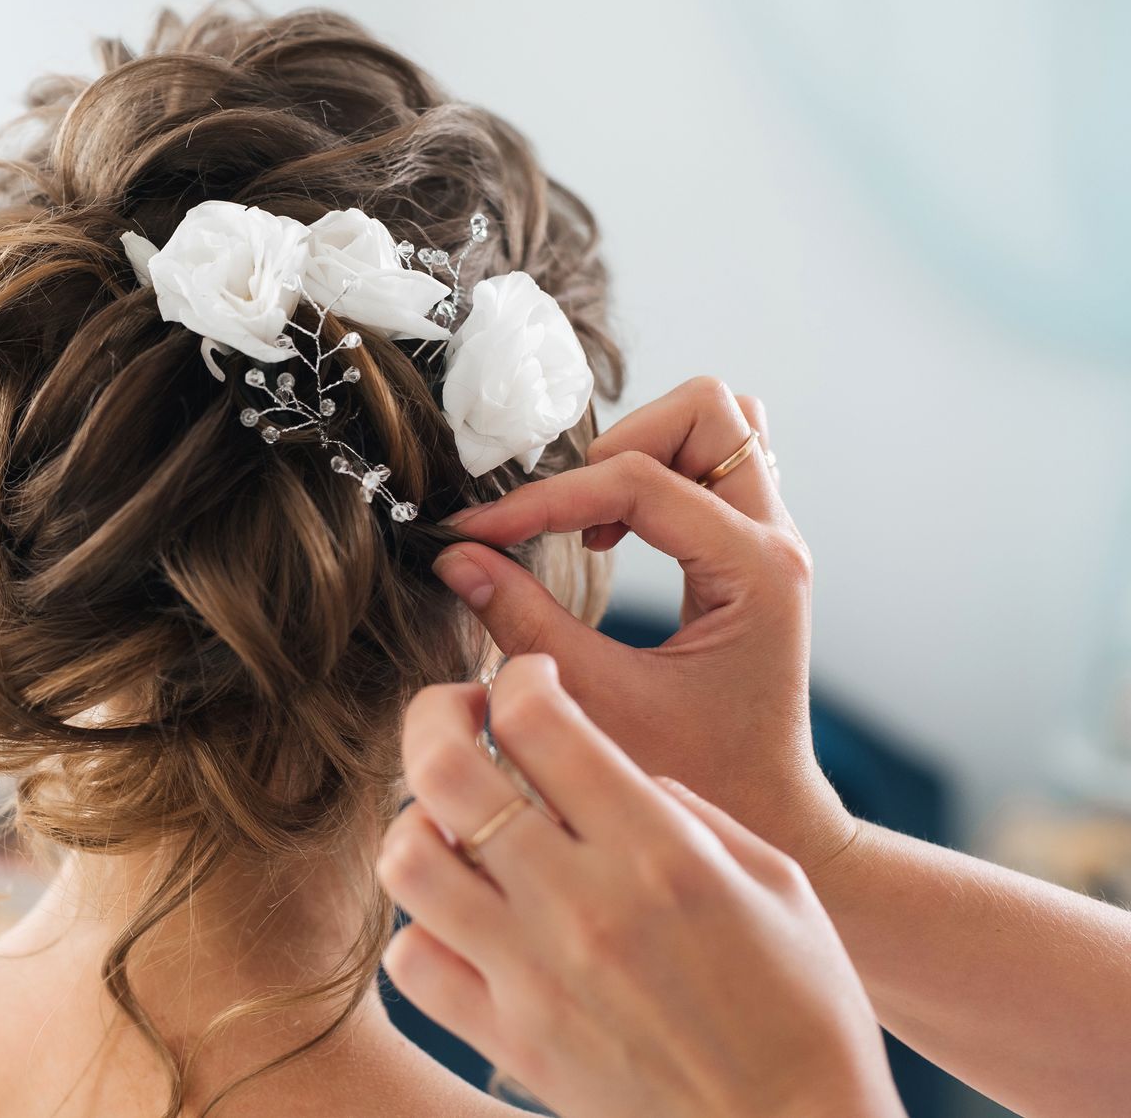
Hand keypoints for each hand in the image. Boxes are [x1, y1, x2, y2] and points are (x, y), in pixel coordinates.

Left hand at [378, 659, 904, 1117]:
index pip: (538, 718)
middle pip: (444, 768)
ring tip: (455, 824)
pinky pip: (412, 959)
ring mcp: (533, 976)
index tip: (529, 681)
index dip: (518, 676)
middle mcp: (583, 905)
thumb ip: (681, 809)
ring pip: (407, 858)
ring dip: (420, 822)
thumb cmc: (805, 1012)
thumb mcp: (775, 882)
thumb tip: (610, 769)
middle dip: (435, 716)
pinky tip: (464, 919)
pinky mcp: (507, 1041)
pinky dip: (423, 927)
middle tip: (458, 717)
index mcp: (659, 851)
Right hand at [432, 377, 854, 870]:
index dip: (544, 499)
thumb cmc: (692, 779)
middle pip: (709, 412)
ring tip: (590, 518)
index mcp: (754, 573)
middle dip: (618, 445)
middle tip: (565, 514)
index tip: (477, 532)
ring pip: (722, 424)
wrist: (768, 821)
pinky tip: (611, 534)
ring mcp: (771, 542)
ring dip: (643, 450)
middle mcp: (776, 543)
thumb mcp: (597, 704)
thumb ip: (523, 622)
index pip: (638, 481)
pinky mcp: (751, 552)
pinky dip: (657, 474)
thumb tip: (456, 556)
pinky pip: (715, 466)